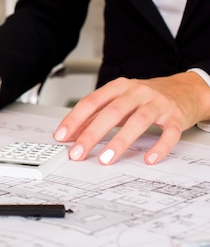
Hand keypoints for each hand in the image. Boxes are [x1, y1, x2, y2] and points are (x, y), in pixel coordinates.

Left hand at [53, 72, 209, 164]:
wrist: (184, 89)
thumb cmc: (146, 97)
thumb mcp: (119, 100)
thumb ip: (96, 114)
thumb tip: (72, 132)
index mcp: (119, 87)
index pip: (91, 102)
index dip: (75, 119)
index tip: (62, 135)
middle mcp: (137, 93)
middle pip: (111, 112)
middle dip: (92, 134)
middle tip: (78, 152)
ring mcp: (157, 104)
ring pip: (137, 122)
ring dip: (119, 141)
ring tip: (105, 159)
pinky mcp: (176, 117)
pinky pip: (168, 133)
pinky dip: (159, 147)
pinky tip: (149, 159)